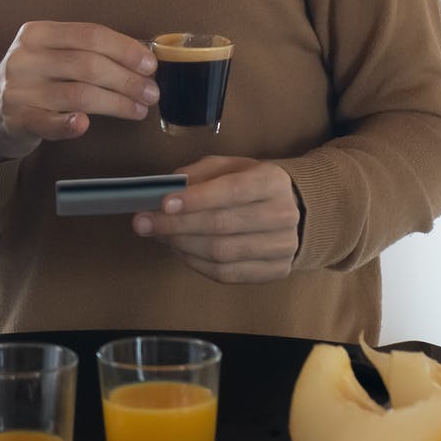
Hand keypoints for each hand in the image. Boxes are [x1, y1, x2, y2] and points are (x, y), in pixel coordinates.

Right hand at [0, 21, 159, 160]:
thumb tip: (140, 58)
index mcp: (36, 33)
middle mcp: (25, 58)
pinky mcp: (18, 120)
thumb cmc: (33, 80)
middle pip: (87, 65)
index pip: (89, 35)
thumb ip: (85, 52)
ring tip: (138, 109)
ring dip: (116, 103)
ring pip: (78, 94)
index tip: (149, 64)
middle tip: (150, 92)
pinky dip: (69, 124)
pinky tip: (86, 125)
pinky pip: (48, 122)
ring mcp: (19, 90)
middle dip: (127, 79)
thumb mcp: (49, 53)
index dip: (124, 49)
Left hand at [130, 155, 300, 283]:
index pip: (231, 191)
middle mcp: (282, 215)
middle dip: (176, 226)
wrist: (298, 210)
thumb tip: (167, 188)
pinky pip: (227, 274)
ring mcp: (282, 247)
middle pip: (222, 226)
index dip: (195, 199)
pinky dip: (196, 264)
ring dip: (181, 246)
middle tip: (143, 223)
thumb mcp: (231, 166)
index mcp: (272, 181)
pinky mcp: (276, 271)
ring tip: (158, 235)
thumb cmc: (253, 184)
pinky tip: (180, 250)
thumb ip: (200, 173)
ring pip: (221, 253)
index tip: (162, 203)